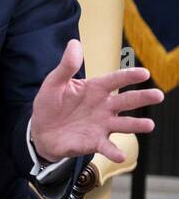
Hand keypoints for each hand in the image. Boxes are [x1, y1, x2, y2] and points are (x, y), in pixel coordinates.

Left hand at [30, 39, 164, 163]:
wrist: (41, 132)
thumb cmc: (50, 104)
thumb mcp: (53, 83)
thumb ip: (66, 66)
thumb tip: (74, 43)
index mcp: (95, 89)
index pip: (115, 80)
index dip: (128, 76)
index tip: (144, 73)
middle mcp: (104, 107)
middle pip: (126, 101)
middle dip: (143, 97)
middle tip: (158, 95)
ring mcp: (102, 125)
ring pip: (123, 124)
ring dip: (136, 125)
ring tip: (149, 125)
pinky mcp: (95, 142)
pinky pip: (107, 147)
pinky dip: (114, 151)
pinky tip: (120, 155)